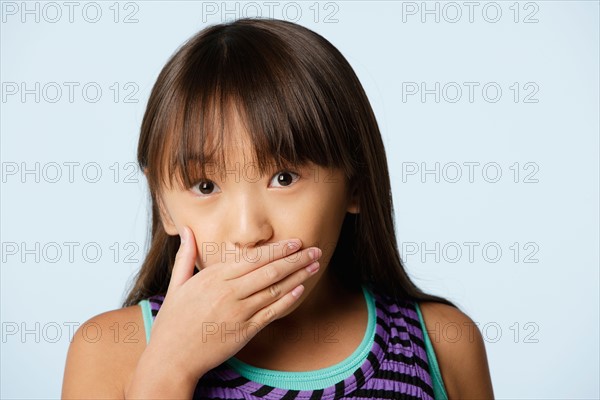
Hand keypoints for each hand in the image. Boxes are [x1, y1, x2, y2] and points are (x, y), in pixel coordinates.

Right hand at [144, 226, 321, 383]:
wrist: (171, 358)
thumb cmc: (173, 322)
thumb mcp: (176, 285)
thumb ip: (186, 256)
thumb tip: (186, 230)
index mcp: (214, 277)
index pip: (253, 257)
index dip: (278, 249)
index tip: (295, 242)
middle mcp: (228, 291)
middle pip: (270, 270)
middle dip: (295, 258)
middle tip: (314, 249)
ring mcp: (238, 312)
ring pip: (275, 289)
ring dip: (298, 276)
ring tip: (315, 266)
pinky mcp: (244, 331)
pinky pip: (271, 312)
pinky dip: (288, 300)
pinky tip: (301, 289)